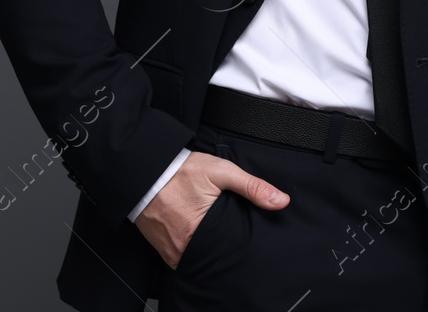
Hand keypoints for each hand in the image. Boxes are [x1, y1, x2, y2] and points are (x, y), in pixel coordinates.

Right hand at [134, 150, 290, 268]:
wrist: (145, 170)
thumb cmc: (181, 171)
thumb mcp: (222, 172)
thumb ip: (252, 187)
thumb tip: (281, 201)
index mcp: (200, 232)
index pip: (229, 250)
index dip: (239, 245)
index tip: (245, 237)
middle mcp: (184, 246)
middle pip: (213, 256)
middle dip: (224, 249)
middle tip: (230, 234)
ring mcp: (171, 250)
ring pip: (197, 258)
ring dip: (207, 250)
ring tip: (216, 236)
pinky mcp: (162, 248)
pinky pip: (181, 256)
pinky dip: (191, 249)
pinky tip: (198, 236)